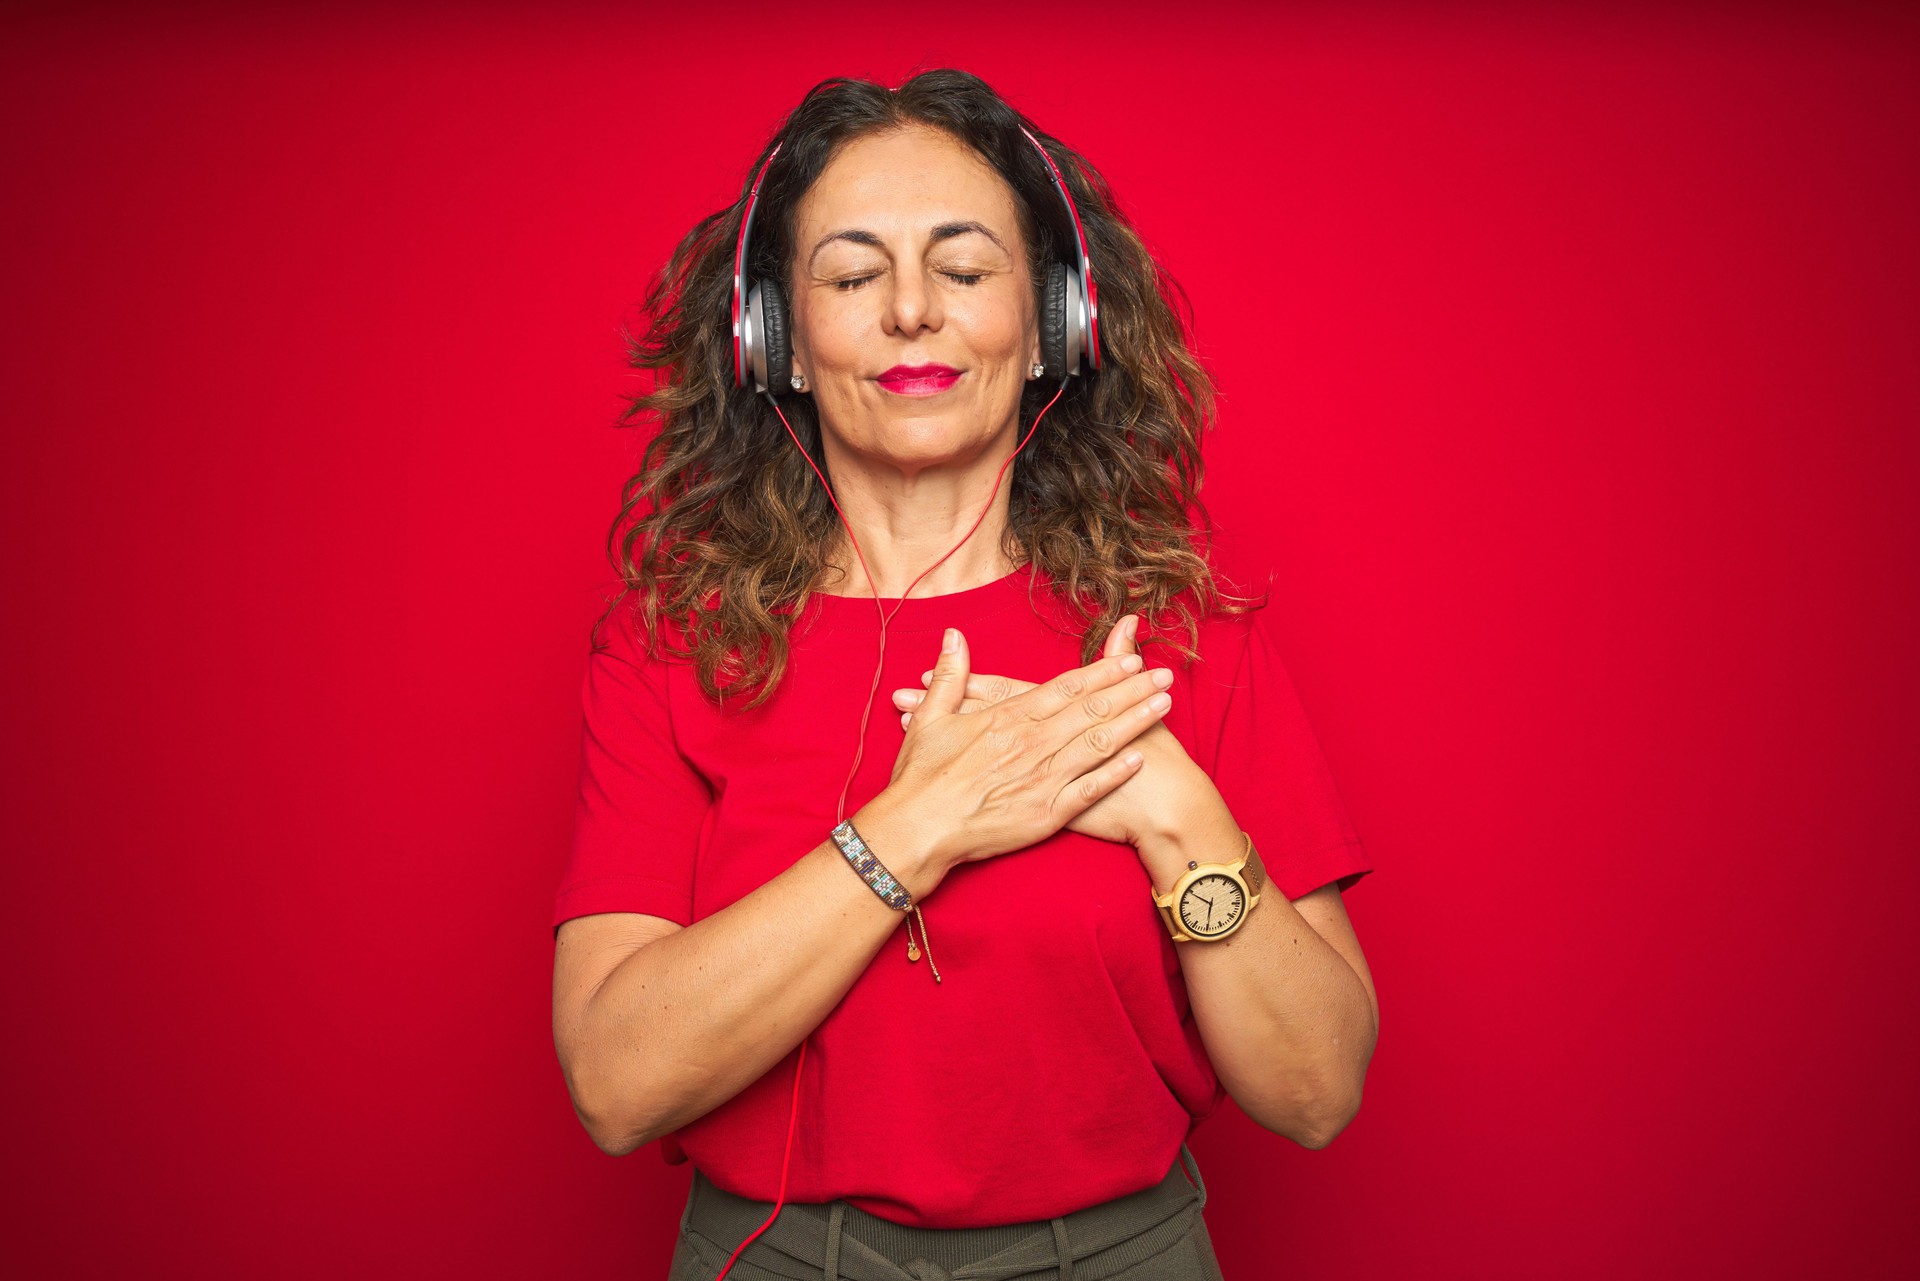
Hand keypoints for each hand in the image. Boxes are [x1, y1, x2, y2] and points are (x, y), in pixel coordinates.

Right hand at [878, 626, 1174, 872]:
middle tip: (1164, 674)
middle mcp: (1034, 743)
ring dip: (1135, 722)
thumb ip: (951, 675)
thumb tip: (956, 636)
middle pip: (1093, 710)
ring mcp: (1044, 778)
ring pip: (1099, 744)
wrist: (917, 830)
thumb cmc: (921, 776)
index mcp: (1010, 718)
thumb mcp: (931, 718)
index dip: (1103, 671)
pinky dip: (1115, 773)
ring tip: (1164, 705)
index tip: (1132, 659)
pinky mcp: (1046, 813)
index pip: (1068, 687)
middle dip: (1132, 690)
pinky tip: (1140, 758)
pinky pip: (1090, 789)